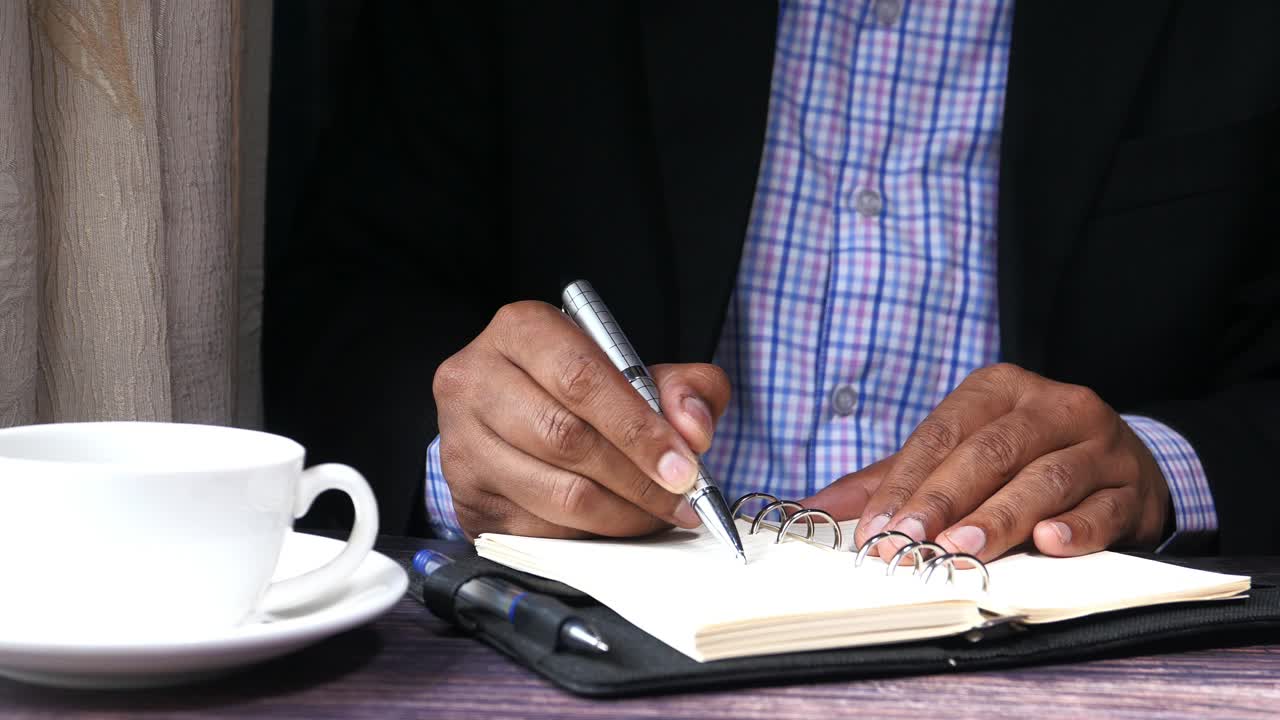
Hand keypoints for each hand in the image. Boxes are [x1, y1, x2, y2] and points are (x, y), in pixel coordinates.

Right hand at [433, 301, 729, 538]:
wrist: (516, 410)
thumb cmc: (580, 386)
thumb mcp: (636, 368)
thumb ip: (683, 387)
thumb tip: (692, 429)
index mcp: (521, 331)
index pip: (581, 379)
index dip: (638, 428)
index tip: (683, 466)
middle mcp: (475, 380)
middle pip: (566, 439)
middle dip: (637, 479)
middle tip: (681, 499)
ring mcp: (461, 443)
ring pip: (555, 492)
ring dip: (621, 514)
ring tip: (658, 513)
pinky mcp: (465, 498)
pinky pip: (539, 529)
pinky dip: (590, 535)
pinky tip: (617, 524)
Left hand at [805, 363, 1171, 561]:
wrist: (1125, 464)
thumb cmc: (1025, 459)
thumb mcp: (958, 456)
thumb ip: (892, 479)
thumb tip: (818, 509)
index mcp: (1001, 388)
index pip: (944, 432)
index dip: (906, 482)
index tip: (876, 528)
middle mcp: (1054, 406)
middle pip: (992, 451)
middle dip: (944, 500)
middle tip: (910, 541)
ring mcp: (1100, 445)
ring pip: (1046, 478)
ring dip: (1000, 517)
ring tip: (963, 548)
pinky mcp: (1132, 489)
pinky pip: (1103, 509)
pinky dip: (1076, 528)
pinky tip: (1048, 544)